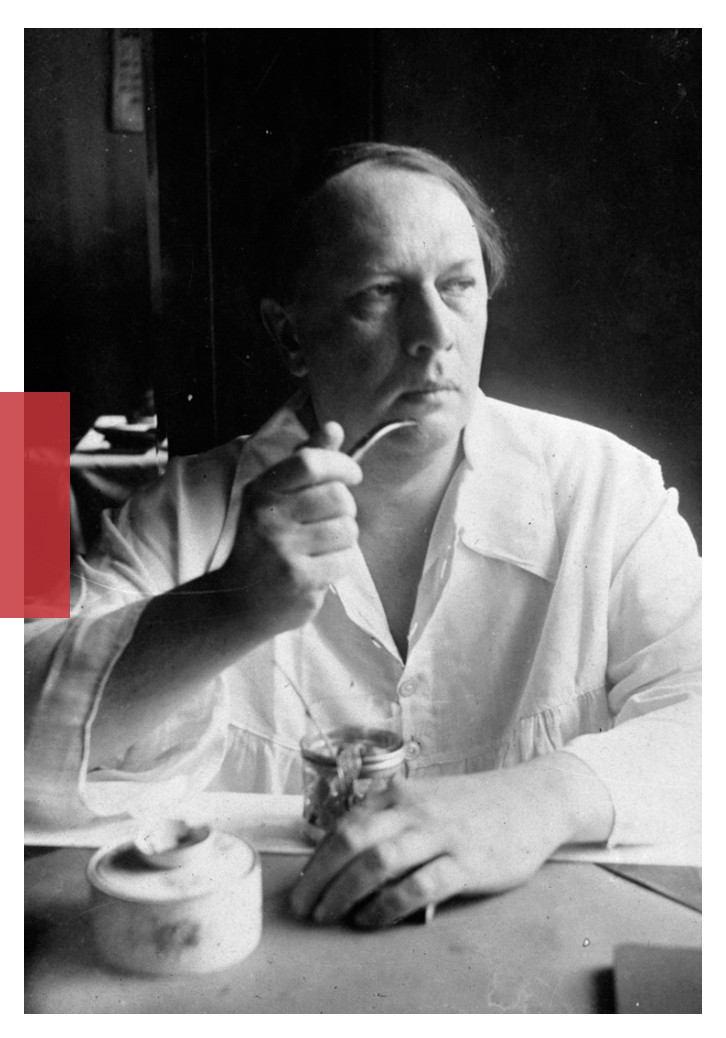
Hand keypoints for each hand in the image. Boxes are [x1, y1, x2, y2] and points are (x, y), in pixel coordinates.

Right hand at [221, 421, 361, 634]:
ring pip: (347, 531)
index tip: (352, 475)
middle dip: (345, 510)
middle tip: (330, 522)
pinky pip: (344, 561)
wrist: (237, 603)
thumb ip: (304, 462)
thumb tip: (333, 428)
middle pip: (339, 497)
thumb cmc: (260, 545)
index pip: (310, 462)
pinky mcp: (299, 579)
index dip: (341, 464)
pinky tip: (318, 569)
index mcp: (262, 491)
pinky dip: (338, 565)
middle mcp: (269, 517)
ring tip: (320, 548)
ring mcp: (283, 550)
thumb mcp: (272, 497)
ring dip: (342, 540)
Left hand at [290, 754, 613, 928]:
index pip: (344, 825)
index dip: (317, 859)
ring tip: (329, 915)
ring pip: (377, 862)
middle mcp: (414, 810)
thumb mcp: (426, 800)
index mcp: (400, 794)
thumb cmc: (475, 806)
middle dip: (320, 878)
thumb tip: (347, 859)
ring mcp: (440, 835)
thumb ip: (392, 820)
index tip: (301, 886)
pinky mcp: (465, 863)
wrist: (533, 799)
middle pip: (352, 841)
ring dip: (345, 892)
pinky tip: (371, 919)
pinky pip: (417, 887)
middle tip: (304, 907)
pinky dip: (388, 905)